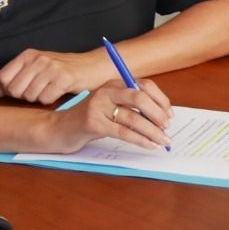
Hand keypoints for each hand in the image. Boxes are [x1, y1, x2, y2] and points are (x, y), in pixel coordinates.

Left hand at [0, 48, 111, 103]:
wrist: (95, 66)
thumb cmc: (64, 70)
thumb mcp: (35, 71)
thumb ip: (11, 82)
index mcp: (28, 55)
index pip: (3, 79)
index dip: (11, 89)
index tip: (26, 88)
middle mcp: (38, 59)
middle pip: (15, 90)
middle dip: (26, 96)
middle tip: (41, 90)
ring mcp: (51, 68)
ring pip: (30, 96)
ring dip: (40, 98)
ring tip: (52, 89)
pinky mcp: (64, 78)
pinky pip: (46, 99)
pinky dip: (52, 100)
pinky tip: (60, 92)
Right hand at [45, 78, 173, 152]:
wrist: (58, 129)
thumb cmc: (90, 120)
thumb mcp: (111, 107)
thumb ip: (131, 107)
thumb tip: (162, 118)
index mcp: (114, 84)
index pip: (144, 85)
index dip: (161, 100)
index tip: (170, 115)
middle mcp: (107, 91)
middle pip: (140, 98)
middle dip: (158, 114)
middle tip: (167, 128)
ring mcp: (98, 106)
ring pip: (133, 117)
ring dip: (152, 131)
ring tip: (163, 141)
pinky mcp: (93, 123)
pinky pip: (123, 132)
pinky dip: (140, 139)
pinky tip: (149, 145)